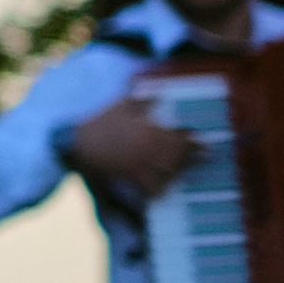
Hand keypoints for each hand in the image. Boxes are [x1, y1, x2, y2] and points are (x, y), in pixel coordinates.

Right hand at [63, 97, 201, 199]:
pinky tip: (164, 188)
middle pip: (178, 155)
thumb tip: (159, 93)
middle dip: (193, 155)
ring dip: (180, 170)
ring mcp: (141, 165)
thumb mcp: (122, 105)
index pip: (179, 136)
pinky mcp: (130, 177)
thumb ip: (143, 100)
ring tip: (185, 168)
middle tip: (204, 154)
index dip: (192, 139)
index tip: (201, 140)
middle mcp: (149, 149)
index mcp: (149, 130)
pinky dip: (160, 189)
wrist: (79, 142)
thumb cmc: (100, 121)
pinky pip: (151, 187)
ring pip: (169, 171)